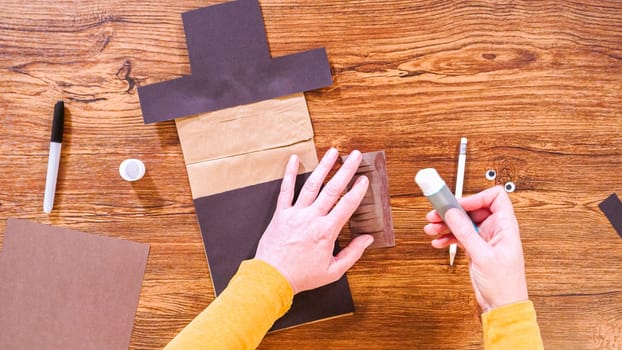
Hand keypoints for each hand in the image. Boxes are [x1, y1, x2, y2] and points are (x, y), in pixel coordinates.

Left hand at [255, 148, 373, 293]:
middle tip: (355, 156)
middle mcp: (312, 218)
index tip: (364, 179)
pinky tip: (294, 159)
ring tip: (333, 152)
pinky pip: (286, 190)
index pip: (347, 205)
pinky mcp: (281, 213)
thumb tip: (367, 239)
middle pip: (332, 189)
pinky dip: (289, 173)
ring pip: (312, 185)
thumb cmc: (302, 276)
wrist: (273, 277)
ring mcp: (296, 213)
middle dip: (346, 170)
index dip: (357, 191)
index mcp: (327, 231)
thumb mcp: (333, 270)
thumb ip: (353, 253)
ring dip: (324, 167)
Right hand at [423, 186, 528, 311]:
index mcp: (505, 227)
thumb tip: (453, 212)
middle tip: (436, 214)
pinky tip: (439, 241)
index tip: (457, 204)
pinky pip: (460, 235)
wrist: (502, 306)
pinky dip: (448, 237)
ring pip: (463, 222)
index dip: (475, 198)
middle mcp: (496, 230)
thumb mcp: (482, 255)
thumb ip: (465, 231)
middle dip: (453, 211)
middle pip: (473, 209)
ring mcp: (485, 239)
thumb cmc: (504, 284)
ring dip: (447, 224)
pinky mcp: (476, 248)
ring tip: (432, 228)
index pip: (495, 198)